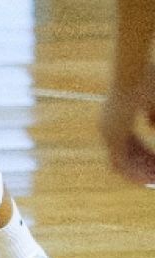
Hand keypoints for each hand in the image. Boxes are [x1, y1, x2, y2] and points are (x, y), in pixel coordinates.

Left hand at [101, 61, 154, 185]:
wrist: (133, 77)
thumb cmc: (144, 84)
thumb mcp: (152, 104)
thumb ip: (152, 116)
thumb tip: (151, 127)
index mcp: (116, 120)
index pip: (130, 145)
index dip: (145, 156)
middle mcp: (108, 128)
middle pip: (126, 156)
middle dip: (143, 168)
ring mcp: (108, 133)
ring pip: (122, 163)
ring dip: (139, 173)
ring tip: (154, 181)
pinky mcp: (111, 137)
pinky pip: (121, 163)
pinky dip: (134, 172)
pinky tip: (149, 180)